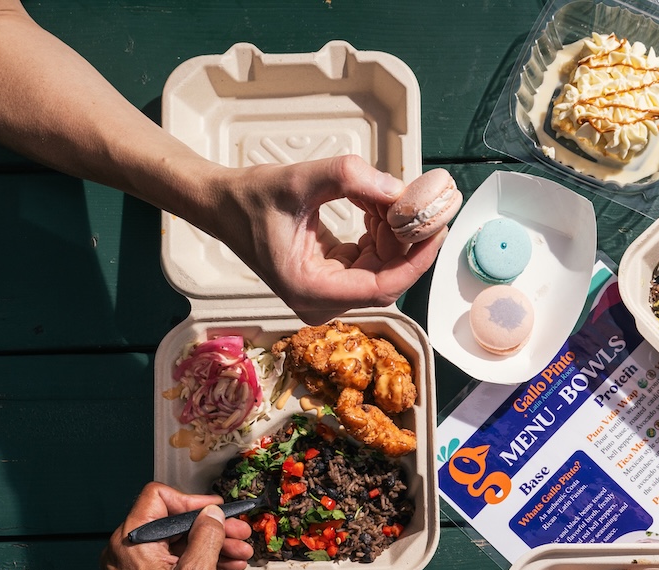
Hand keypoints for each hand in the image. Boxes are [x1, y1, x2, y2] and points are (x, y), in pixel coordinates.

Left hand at [99, 482, 252, 569]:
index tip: (219, 511)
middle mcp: (126, 552)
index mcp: (131, 543)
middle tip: (241, 534)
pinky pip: (172, 563)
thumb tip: (212, 513)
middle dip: (211, 527)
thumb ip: (205, 537)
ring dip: (211, 545)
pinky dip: (199, 563)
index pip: (158, 498)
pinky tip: (226, 569)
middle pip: (172, 522)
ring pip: (176, 544)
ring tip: (241, 555)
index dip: (193, 501)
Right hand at [201, 155, 447, 323]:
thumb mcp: (301, 179)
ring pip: (381, 268)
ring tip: (390, 196)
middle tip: (425, 203)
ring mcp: (326, 294)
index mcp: (311, 289)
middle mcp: (321, 301)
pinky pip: (369, 261)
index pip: (382, 287)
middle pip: (387, 278)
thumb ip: (350, 179)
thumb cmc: (252, 197)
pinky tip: (376, 206)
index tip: (436, 231)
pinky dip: (379, 233)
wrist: (221, 205)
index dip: (416, 260)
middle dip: (407, 240)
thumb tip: (400, 189)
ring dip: (393, 233)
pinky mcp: (331, 280)